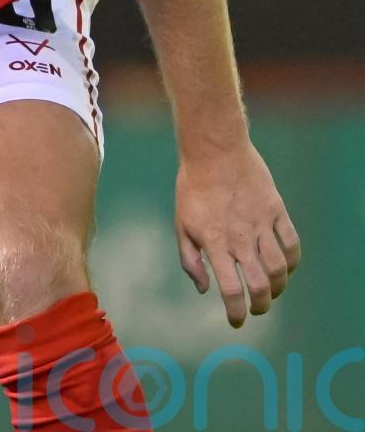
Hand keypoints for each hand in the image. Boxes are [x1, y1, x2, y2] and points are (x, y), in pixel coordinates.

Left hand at [174, 142, 300, 327]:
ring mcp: (261, 224)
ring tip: (272, 291)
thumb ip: (190, 260)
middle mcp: (240, 238)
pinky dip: (293, 261)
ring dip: (279, 287)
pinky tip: (286, 267)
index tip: (237, 322)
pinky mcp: (276, 210)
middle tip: (258, 309)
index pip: (232, 290)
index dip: (237, 312)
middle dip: (262, 305)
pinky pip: (292, 243)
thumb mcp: (181, 225)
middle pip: (261, 284)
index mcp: (214, 243)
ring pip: (281, 268)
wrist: (214, 152)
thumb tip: (204, 289)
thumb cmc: (192, 189)